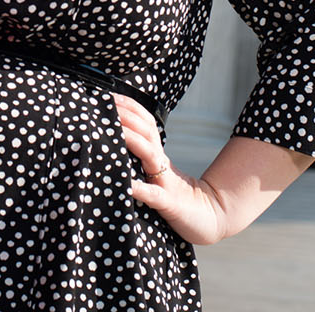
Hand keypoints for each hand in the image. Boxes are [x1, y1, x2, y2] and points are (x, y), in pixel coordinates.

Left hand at [116, 94, 229, 244]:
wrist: (211, 219)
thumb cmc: (177, 197)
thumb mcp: (158, 173)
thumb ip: (141, 159)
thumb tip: (114, 143)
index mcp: (158, 155)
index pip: (145, 122)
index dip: (129, 106)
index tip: (107, 94)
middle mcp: (162, 164)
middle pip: (145, 131)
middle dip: (125, 115)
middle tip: (104, 103)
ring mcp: (166, 183)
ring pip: (149, 154)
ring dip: (131, 140)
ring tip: (114, 130)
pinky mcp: (169, 204)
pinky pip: (153, 195)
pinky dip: (140, 188)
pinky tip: (127, 185)